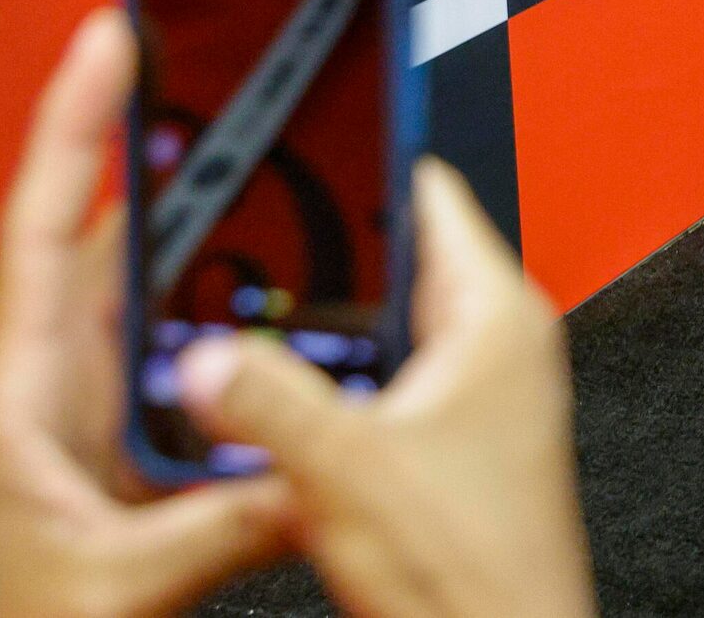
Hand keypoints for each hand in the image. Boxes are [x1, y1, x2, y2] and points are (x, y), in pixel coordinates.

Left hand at [0, 11, 292, 617]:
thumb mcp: (114, 584)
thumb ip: (221, 523)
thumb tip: (321, 468)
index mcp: (9, 394)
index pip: (37, 223)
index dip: (74, 122)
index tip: (110, 38)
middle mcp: (32, 386)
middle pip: (105, 238)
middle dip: (171, 161)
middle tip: (231, 88)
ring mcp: (65, 409)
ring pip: (143, 290)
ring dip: (205, 238)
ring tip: (269, 176)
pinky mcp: (101, 441)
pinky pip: (165, 345)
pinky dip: (216, 308)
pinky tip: (266, 299)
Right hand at [176, 160, 595, 617]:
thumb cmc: (473, 572)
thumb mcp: (346, 467)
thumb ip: (268, 397)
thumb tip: (206, 354)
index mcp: (495, 315)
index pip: (428, 192)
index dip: (361, 158)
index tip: (304, 132)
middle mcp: (498, 344)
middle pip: (390, 261)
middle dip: (316, 258)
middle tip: (241, 242)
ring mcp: (478, 394)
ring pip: (379, 330)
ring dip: (318, 335)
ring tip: (242, 328)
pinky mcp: (454, 443)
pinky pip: (381, 386)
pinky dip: (332, 389)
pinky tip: (279, 409)